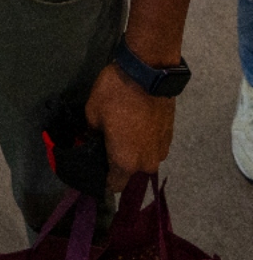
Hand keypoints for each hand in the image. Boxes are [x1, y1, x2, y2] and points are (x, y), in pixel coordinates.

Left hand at [84, 62, 174, 189]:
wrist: (149, 74)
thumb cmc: (116, 95)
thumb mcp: (92, 112)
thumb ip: (90, 134)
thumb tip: (90, 140)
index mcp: (126, 162)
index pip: (114, 185)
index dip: (102, 179)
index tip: (93, 167)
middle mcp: (147, 163)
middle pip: (129, 172)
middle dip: (116, 161)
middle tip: (104, 143)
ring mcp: (162, 151)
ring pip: (142, 158)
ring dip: (132, 150)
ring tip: (120, 131)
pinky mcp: (170, 138)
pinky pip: (152, 146)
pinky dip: (143, 140)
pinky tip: (134, 124)